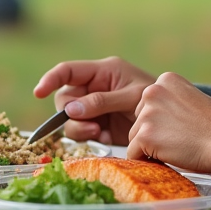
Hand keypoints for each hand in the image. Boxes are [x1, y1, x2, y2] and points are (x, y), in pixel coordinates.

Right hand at [34, 56, 155, 144]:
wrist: (172, 121)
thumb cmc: (157, 98)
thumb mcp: (132, 96)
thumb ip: (102, 101)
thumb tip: (70, 110)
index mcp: (103, 72)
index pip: (68, 70)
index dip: (51, 79)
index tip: (38, 92)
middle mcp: (94, 88)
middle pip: (65, 99)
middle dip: (70, 113)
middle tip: (89, 126)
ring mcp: (95, 108)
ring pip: (70, 118)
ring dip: (78, 128)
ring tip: (97, 133)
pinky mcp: (99, 125)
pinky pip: (82, 132)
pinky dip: (88, 137)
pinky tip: (103, 139)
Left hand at [127, 72, 210, 174]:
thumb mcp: (194, 99)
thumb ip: (173, 102)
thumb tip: (159, 117)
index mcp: (166, 80)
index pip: (148, 105)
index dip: (161, 122)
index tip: (180, 128)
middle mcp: (153, 91)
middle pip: (137, 120)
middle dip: (152, 133)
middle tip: (178, 140)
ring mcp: (147, 113)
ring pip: (134, 137)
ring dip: (150, 148)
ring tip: (176, 148)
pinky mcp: (145, 135)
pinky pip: (133, 153)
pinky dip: (146, 161)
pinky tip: (168, 157)